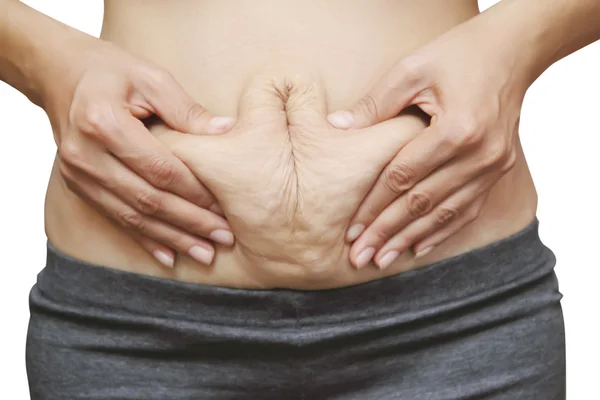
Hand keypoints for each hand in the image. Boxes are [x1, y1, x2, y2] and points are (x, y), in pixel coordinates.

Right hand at [42, 36, 235, 267]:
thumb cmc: (110, 71)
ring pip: (133, 216)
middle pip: (147, 198)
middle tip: (224, 237)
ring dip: (172, 238)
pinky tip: (169, 256)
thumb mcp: (151, 77)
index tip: (225, 206)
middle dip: (190, 222)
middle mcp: (86, 155)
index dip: (194, 191)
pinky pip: (116, 218)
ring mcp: (79, 174)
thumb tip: (226, 133)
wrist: (59, 73)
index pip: (160, 168)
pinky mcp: (80, 186)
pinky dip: (145, 239)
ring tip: (205, 253)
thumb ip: (187, 110)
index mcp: (104, 123)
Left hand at [327, 12, 527, 269]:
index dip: (374, 206)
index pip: (403, 178)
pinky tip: (420, 247)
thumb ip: (375, 104)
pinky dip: (443, 230)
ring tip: (383, 260)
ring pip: (445, 213)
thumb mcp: (412, 69)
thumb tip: (336, 128)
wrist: (512, 52)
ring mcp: (493, 166)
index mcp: (457, 129)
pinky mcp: (499, 170)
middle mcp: (479, 155)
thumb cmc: (459, 55)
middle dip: (387, 233)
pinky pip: (468, 208)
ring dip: (411, 239)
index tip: (350, 230)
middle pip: (422, 203)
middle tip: (359, 258)